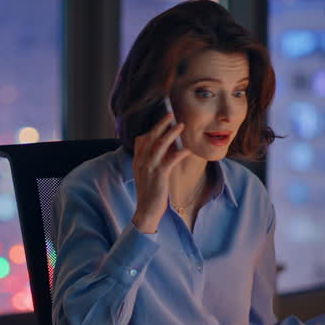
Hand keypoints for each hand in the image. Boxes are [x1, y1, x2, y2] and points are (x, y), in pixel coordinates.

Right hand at [130, 112, 189, 232]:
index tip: (161, 120)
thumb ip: (152, 162)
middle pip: (150, 137)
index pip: (142, 139)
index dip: (151, 128)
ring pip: (159, 145)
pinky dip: (178, 153)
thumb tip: (165, 150)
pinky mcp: (159, 176)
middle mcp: (141, 162)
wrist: (146, 211)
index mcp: (138, 161)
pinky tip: (187, 149)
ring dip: (170, 133)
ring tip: (181, 125)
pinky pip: (169, 160)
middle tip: (170, 113)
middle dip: (160, 124)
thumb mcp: (148, 175)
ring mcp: (149, 168)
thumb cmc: (150, 193)